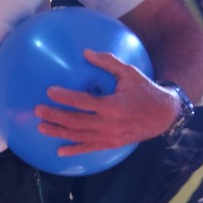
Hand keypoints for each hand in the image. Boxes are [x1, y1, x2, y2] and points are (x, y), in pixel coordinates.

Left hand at [34, 49, 179, 154]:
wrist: (165, 115)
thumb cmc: (145, 91)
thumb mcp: (129, 73)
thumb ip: (107, 62)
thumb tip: (86, 52)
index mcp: (112, 106)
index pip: (82, 102)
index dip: (64, 97)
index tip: (49, 91)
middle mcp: (109, 124)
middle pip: (75, 121)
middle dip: (54, 116)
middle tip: (37, 110)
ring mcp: (109, 136)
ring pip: (78, 136)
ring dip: (58, 132)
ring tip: (41, 127)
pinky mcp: (111, 144)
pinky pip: (89, 148)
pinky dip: (74, 150)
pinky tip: (60, 151)